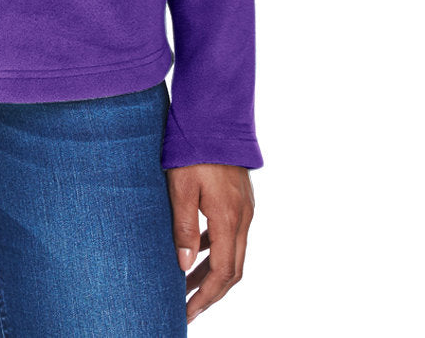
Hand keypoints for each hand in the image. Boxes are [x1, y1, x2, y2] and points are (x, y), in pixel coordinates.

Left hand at [166, 162, 253, 322]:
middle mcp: (243, 217)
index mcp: (229, 218)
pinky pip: (231, 234)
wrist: (216, 112)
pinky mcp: (240, 197)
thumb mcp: (180, 185)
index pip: (223, 273)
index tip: (186, 312)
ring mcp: (244, 207)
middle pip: (232, 269)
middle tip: (187, 307)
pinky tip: (197, 249)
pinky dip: (216, 249)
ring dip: (213, 272)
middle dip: (211, 292)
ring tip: (188, 285)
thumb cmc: (194, 146)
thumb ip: (183, 227)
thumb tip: (184, 266)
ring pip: (233, 252)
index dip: (205, 297)